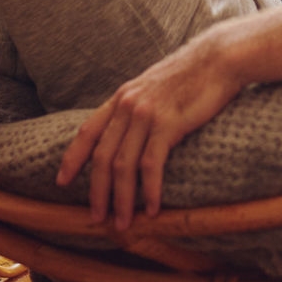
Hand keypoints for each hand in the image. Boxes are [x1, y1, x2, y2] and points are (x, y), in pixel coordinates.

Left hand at [54, 31, 245, 228]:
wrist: (219, 58)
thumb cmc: (192, 74)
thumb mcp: (153, 85)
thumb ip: (137, 105)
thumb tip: (130, 128)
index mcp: (122, 97)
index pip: (88, 131)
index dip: (72, 158)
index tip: (61, 181)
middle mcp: (128, 106)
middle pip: (102, 157)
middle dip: (96, 192)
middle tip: (96, 218)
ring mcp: (146, 115)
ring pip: (123, 166)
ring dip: (121, 200)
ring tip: (122, 223)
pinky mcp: (168, 124)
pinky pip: (151, 165)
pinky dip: (149, 190)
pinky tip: (151, 208)